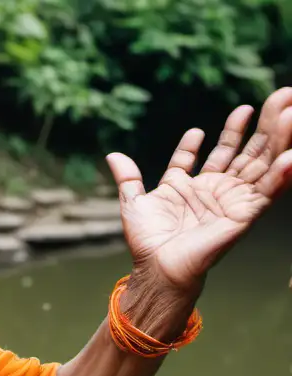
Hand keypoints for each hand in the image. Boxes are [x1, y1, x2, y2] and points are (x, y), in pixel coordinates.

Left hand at [106, 87, 291, 296]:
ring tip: (290, 111)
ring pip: (261, 163)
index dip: (223, 133)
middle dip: (263, 124)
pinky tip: (291, 155)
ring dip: (277, 138)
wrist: (158, 268)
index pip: (211, 155)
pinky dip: (281, 173)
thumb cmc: (148, 243)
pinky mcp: (244, 214)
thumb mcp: (134, 203)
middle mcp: (216, 191)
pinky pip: (267, 190)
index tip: (232, 114)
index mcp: (192, 187)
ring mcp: (232, 200)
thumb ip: (129, 178)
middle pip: (245, 151)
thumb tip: (112, 156)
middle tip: (280, 95)